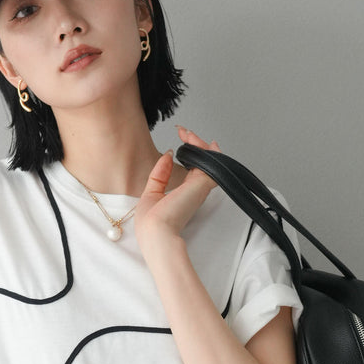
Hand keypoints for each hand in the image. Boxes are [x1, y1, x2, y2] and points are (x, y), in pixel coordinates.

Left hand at [134, 126, 220, 254]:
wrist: (156, 233)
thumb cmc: (151, 223)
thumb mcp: (150, 193)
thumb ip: (159, 175)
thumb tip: (168, 154)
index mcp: (182, 194)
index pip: (192, 170)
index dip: (188, 153)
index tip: (177, 138)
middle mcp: (194, 190)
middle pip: (203, 162)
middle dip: (195, 143)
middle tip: (183, 131)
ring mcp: (200, 186)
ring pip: (209, 159)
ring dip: (199, 142)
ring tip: (186, 132)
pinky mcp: (203, 183)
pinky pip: (213, 161)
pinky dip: (208, 148)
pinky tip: (196, 138)